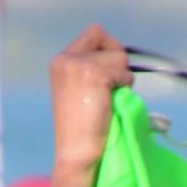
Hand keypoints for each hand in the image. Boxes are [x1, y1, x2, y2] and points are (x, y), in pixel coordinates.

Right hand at [49, 23, 131, 176]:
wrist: (76, 153)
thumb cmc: (82, 130)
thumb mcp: (81, 91)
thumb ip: (93, 70)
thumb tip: (123, 56)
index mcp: (61, 61)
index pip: (96, 32)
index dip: (110, 48)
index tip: (111, 73)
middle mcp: (66, 58)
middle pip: (112, 44)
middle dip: (119, 65)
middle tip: (108, 92)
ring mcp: (78, 64)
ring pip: (121, 58)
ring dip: (122, 80)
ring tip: (106, 102)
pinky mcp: (93, 75)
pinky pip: (124, 75)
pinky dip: (124, 89)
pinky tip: (109, 105)